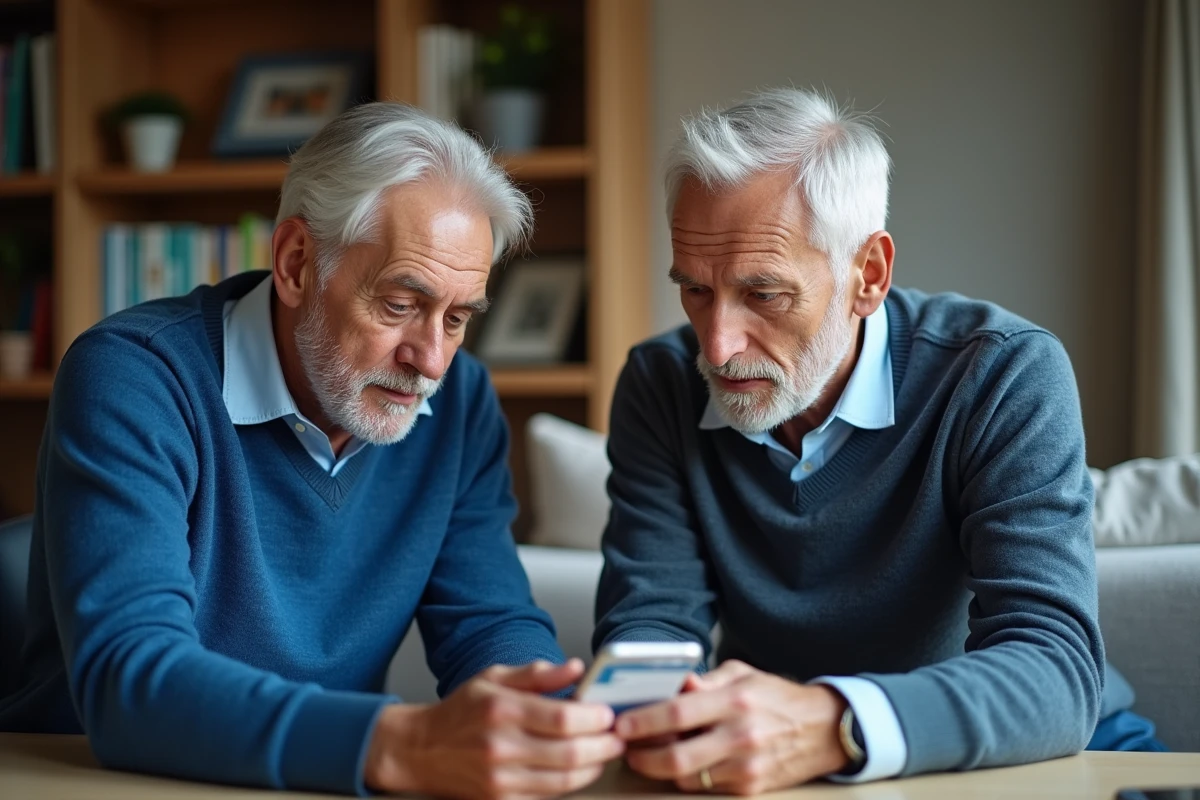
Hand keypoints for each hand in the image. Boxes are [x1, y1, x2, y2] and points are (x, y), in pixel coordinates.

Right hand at [365, 659, 624, 799]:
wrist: (421, 750)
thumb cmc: (462, 710)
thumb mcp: (494, 677)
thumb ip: (537, 674)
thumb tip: (576, 667)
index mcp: (502, 709)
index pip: (564, 718)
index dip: (596, 718)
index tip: (609, 713)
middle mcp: (501, 746)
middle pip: (570, 753)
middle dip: (604, 746)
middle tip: (617, 737)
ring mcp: (499, 779)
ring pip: (564, 780)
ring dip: (593, 767)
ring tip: (604, 753)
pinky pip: (547, 797)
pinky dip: (569, 784)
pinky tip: (577, 770)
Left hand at [614, 660, 848, 794]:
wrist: (824, 729)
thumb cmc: (777, 697)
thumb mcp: (742, 674)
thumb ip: (705, 680)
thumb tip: (674, 683)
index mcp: (735, 700)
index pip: (678, 712)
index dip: (644, 721)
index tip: (622, 723)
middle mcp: (740, 735)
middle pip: (677, 757)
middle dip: (642, 757)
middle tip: (626, 749)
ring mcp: (746, 766)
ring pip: (687, 778)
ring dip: (660, 770)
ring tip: (648, 756)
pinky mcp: (751, 788)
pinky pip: (706, 788)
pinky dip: (687, 778)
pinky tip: (680, 764)